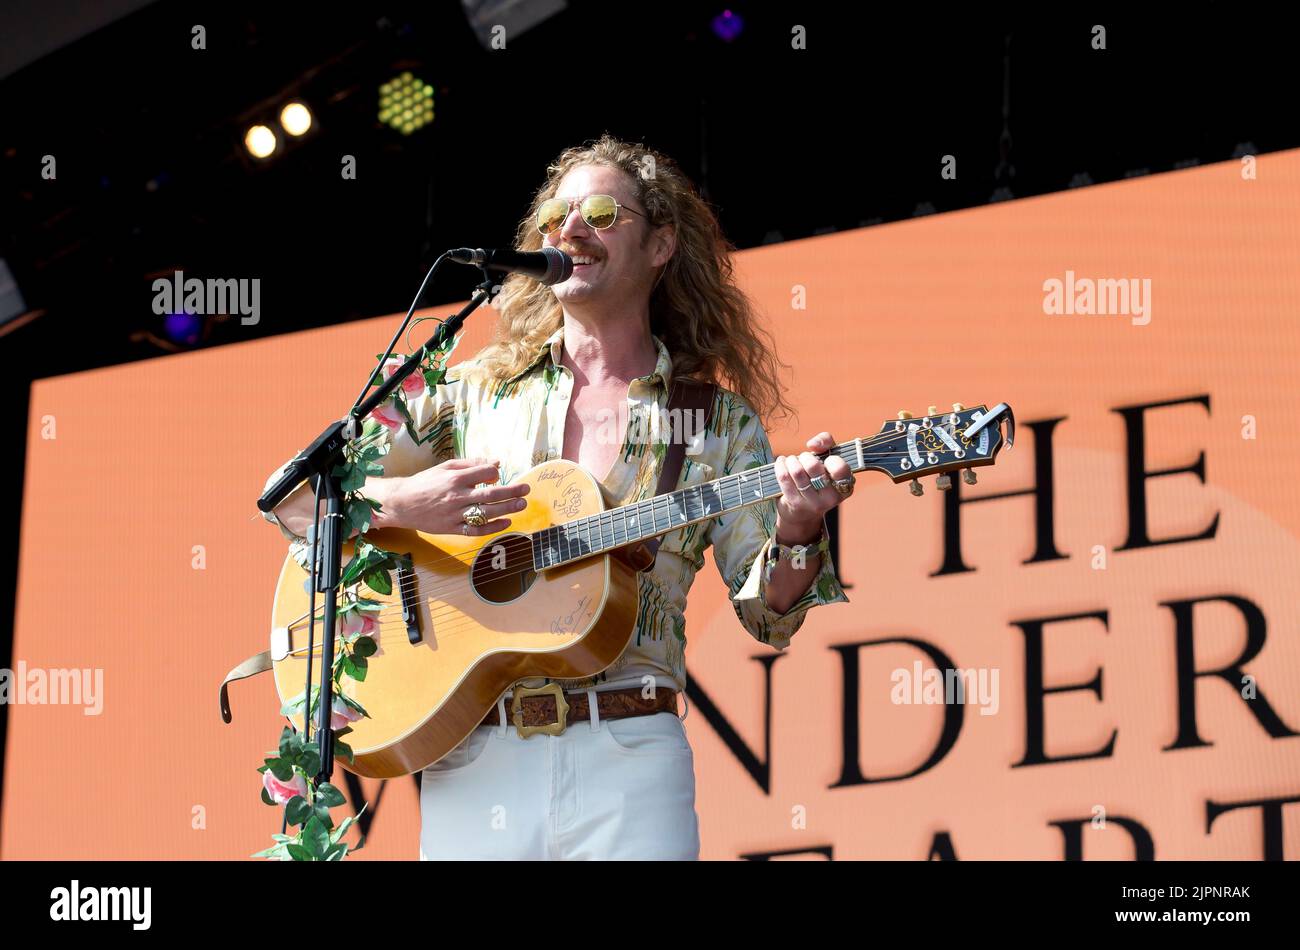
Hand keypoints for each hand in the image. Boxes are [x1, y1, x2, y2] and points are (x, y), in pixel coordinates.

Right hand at [380, 457, 530, 535]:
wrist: (401, 503)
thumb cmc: (424, 483)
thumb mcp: (445, 467)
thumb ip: (471, 464)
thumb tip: (496, 463)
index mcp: (455, 478)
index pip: (485, 474)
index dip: (495, 473)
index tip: (497, 475)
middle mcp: (457, 496)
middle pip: (491, 494)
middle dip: (512, 491)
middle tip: (526, 490)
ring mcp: (455, 514)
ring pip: (487, 513)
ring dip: (507, 508)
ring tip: (522, 504)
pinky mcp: (452, 529)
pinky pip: (476, 530)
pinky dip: (493, 527)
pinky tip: (506, 522)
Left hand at [772, 432, 854, 542]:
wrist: (803, 512)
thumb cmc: (819, 478)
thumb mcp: (829, 459)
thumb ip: (827, 442)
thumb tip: (813, 444)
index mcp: (845, 486)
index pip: (840, 469)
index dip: (831, 459)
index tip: (826, 459)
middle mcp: (831, 497)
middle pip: (813, 467)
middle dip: (805, 456)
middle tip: (803, 458)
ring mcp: (812, 503)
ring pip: (797, 471)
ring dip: (792, 460)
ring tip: (792, 460)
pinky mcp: (794, 504)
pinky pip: (784, 478)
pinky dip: (780, 465)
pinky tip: (782, 462)